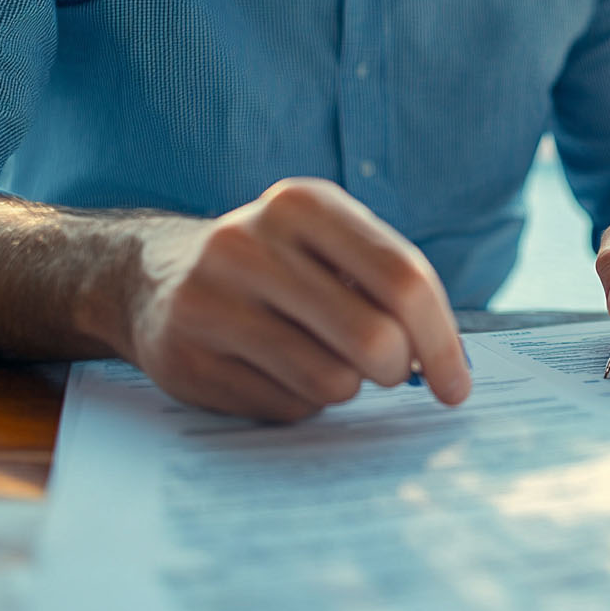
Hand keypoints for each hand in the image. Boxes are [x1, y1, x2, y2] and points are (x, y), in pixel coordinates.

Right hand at [122, 178, 469, 421]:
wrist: (152, 276)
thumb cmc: (277, 266)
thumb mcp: (330, 244)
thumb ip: (392, 286)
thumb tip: (450, 362)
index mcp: (303, 204)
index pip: (404, 279)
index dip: (443, 340)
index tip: (457, 384)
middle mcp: (250, 244)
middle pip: (374, 338)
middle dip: (399, 370)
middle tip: (392, 372)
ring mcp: (211, 302)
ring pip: (333, 382)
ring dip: (347, 386)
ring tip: (322, 358)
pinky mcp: (187, 359)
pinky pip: (287, 406)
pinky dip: (301, 401)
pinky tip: (274, 371)